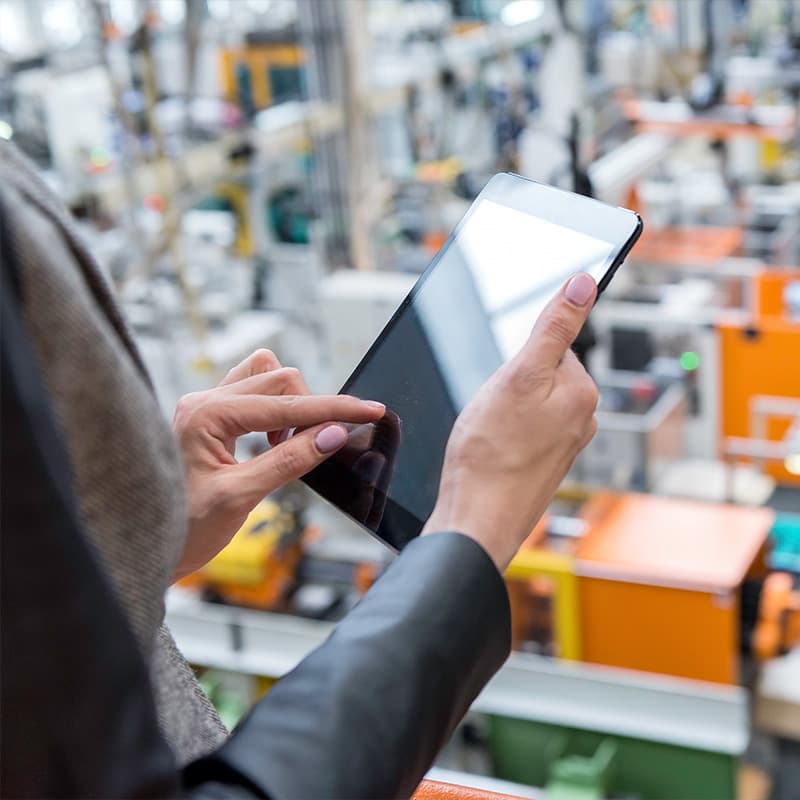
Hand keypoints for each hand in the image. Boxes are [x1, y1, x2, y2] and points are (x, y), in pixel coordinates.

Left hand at [171, 349, 384, 580]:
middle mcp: (203, 401)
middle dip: (312, 408)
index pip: (286, 404)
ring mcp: (205, 407)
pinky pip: (253, 393)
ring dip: (291, 404)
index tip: (371, 410)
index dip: (334, 409)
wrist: (144, 548)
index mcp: (206, 415)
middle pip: (279, 379)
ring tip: (290, 445)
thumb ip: (289, 461)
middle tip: (323, 445)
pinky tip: (275, 442)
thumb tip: (333, 434)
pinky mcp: (210, 418)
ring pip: (266, 377)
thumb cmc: (182, 528)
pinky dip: (276, 410)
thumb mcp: (241, 498)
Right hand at [423, 273, 598, 571]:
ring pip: (526, 403)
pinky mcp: (544, 464)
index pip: (551, 346)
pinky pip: (520, 430)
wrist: (476, 521)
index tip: (502, 384)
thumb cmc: (490, 455)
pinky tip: (490, 450)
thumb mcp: (518, 375)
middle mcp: (582, 419)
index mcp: (583, 392)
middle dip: (509, 384)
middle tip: (491, 411)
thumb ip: (554, 327)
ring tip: (488, 434)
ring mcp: (564, 445)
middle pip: (538, 374)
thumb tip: (584, 282)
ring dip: (502, 410)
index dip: (516, 359)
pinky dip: (502, 434)